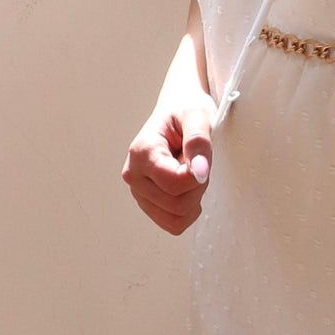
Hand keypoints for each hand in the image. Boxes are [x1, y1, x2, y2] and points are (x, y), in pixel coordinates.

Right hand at [122, 91, 215, 234]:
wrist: (178, 110)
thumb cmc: (187, 110)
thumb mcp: (198, 116)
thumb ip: (198, 142)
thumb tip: (200, 172)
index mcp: (141, 153)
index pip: (174, 184)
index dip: (197, 176)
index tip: (201, 157)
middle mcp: (133, 175)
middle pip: (176, 206)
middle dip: (197, 188)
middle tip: (197, 163)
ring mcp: (138, 192)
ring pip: (175, 219)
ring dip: (193, 200)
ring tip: (190, 173)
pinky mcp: (148, 203)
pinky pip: (173, 224)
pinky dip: (187, 210)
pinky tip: (187, 187)